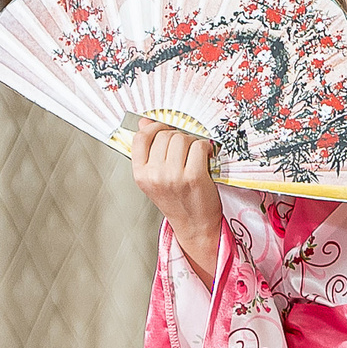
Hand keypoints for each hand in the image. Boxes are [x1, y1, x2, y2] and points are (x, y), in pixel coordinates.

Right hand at [131, 118, 222, 282]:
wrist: (195, 225)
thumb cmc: (177, 200)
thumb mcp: (155, 177)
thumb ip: (148, 151)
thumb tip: (145, 122)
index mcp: (140, 174)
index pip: (141, 137)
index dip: (155, 127)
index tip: (166, 129)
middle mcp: (154, 174)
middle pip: (166, 135)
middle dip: (179, 136)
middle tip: (186, 147)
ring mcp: (174, 176)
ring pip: (183, 138)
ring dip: (193, 141)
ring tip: (196, 153)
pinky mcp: (194, 177)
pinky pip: (199, 146)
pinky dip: (206, 147)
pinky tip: (206, 156)